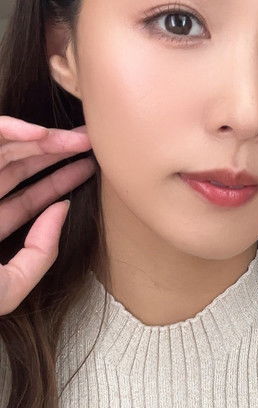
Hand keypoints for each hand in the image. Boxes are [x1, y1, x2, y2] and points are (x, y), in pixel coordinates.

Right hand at [0, 116, 94, 314]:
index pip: (28, 198)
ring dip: (43, 139)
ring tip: (79, 138)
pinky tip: (40, 133)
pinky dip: (10, 129)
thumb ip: (40, 253)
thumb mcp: (9, 286)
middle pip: (21, 168)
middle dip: (56, 153)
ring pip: (7, 150)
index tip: (89, 168)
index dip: (59, 181)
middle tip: (91, 141)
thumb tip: (61, 210)